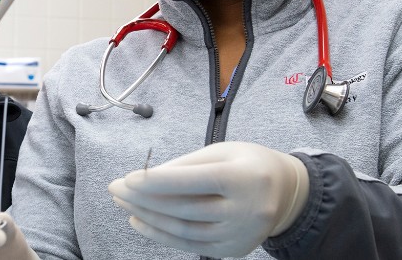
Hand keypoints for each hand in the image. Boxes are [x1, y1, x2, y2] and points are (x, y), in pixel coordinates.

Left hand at [107, 142, 308, 257]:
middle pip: (183, 209)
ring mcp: (239, 235)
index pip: (192, 181)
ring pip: (183, 231)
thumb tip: (145, 179)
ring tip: (122, 204)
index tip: (127, 178)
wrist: (286, 193)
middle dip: (143, 199)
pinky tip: (139, 221)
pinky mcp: (233, 250)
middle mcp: (245, 211)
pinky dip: (160, 235)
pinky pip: (189, 245)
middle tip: (115, 189)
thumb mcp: (222, 152)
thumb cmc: (248, 164)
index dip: (157, 181)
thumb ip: (185, 165)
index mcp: (244, 179)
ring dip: (146, 218)